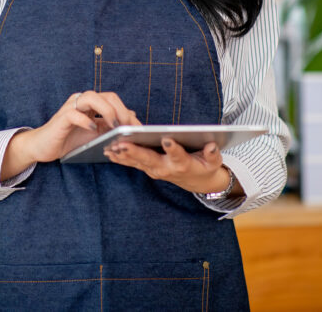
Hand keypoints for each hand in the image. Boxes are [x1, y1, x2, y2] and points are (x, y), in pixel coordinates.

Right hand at [0, 91, 140, 179]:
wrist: (45, 147)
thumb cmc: (69, 139)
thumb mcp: (95, 134)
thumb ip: (110, 125)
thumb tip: (132, 117)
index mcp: (92, 103)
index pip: (114, 100)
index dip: (128, 113)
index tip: (138, 128)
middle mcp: (82, 100)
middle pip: (108, 96)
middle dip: (121, 111)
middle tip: (127, 128)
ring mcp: (71, 107)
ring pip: (92, 97)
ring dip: (107, 111)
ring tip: (113, 126)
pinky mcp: (61, 117)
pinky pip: (74, 113)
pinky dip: (85, 120)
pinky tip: (92, 129)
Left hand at [103, 137, 239, 195]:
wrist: (197, 181)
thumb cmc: (205, 166)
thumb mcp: (214, 161)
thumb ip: (212, 154)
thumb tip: (212, 146)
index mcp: (183, 164)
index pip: (178, 155)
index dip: (173, 148)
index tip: (167, 139)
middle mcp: (166, 168)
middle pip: (150, 159)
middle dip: (135, 152)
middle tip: (122, 144)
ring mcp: (154, 169)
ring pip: (137, 161)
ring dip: (122, 155)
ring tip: (109, 146)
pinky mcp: (147, 168)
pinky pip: (132, 163)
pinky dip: (120, 158)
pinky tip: (108, 151)